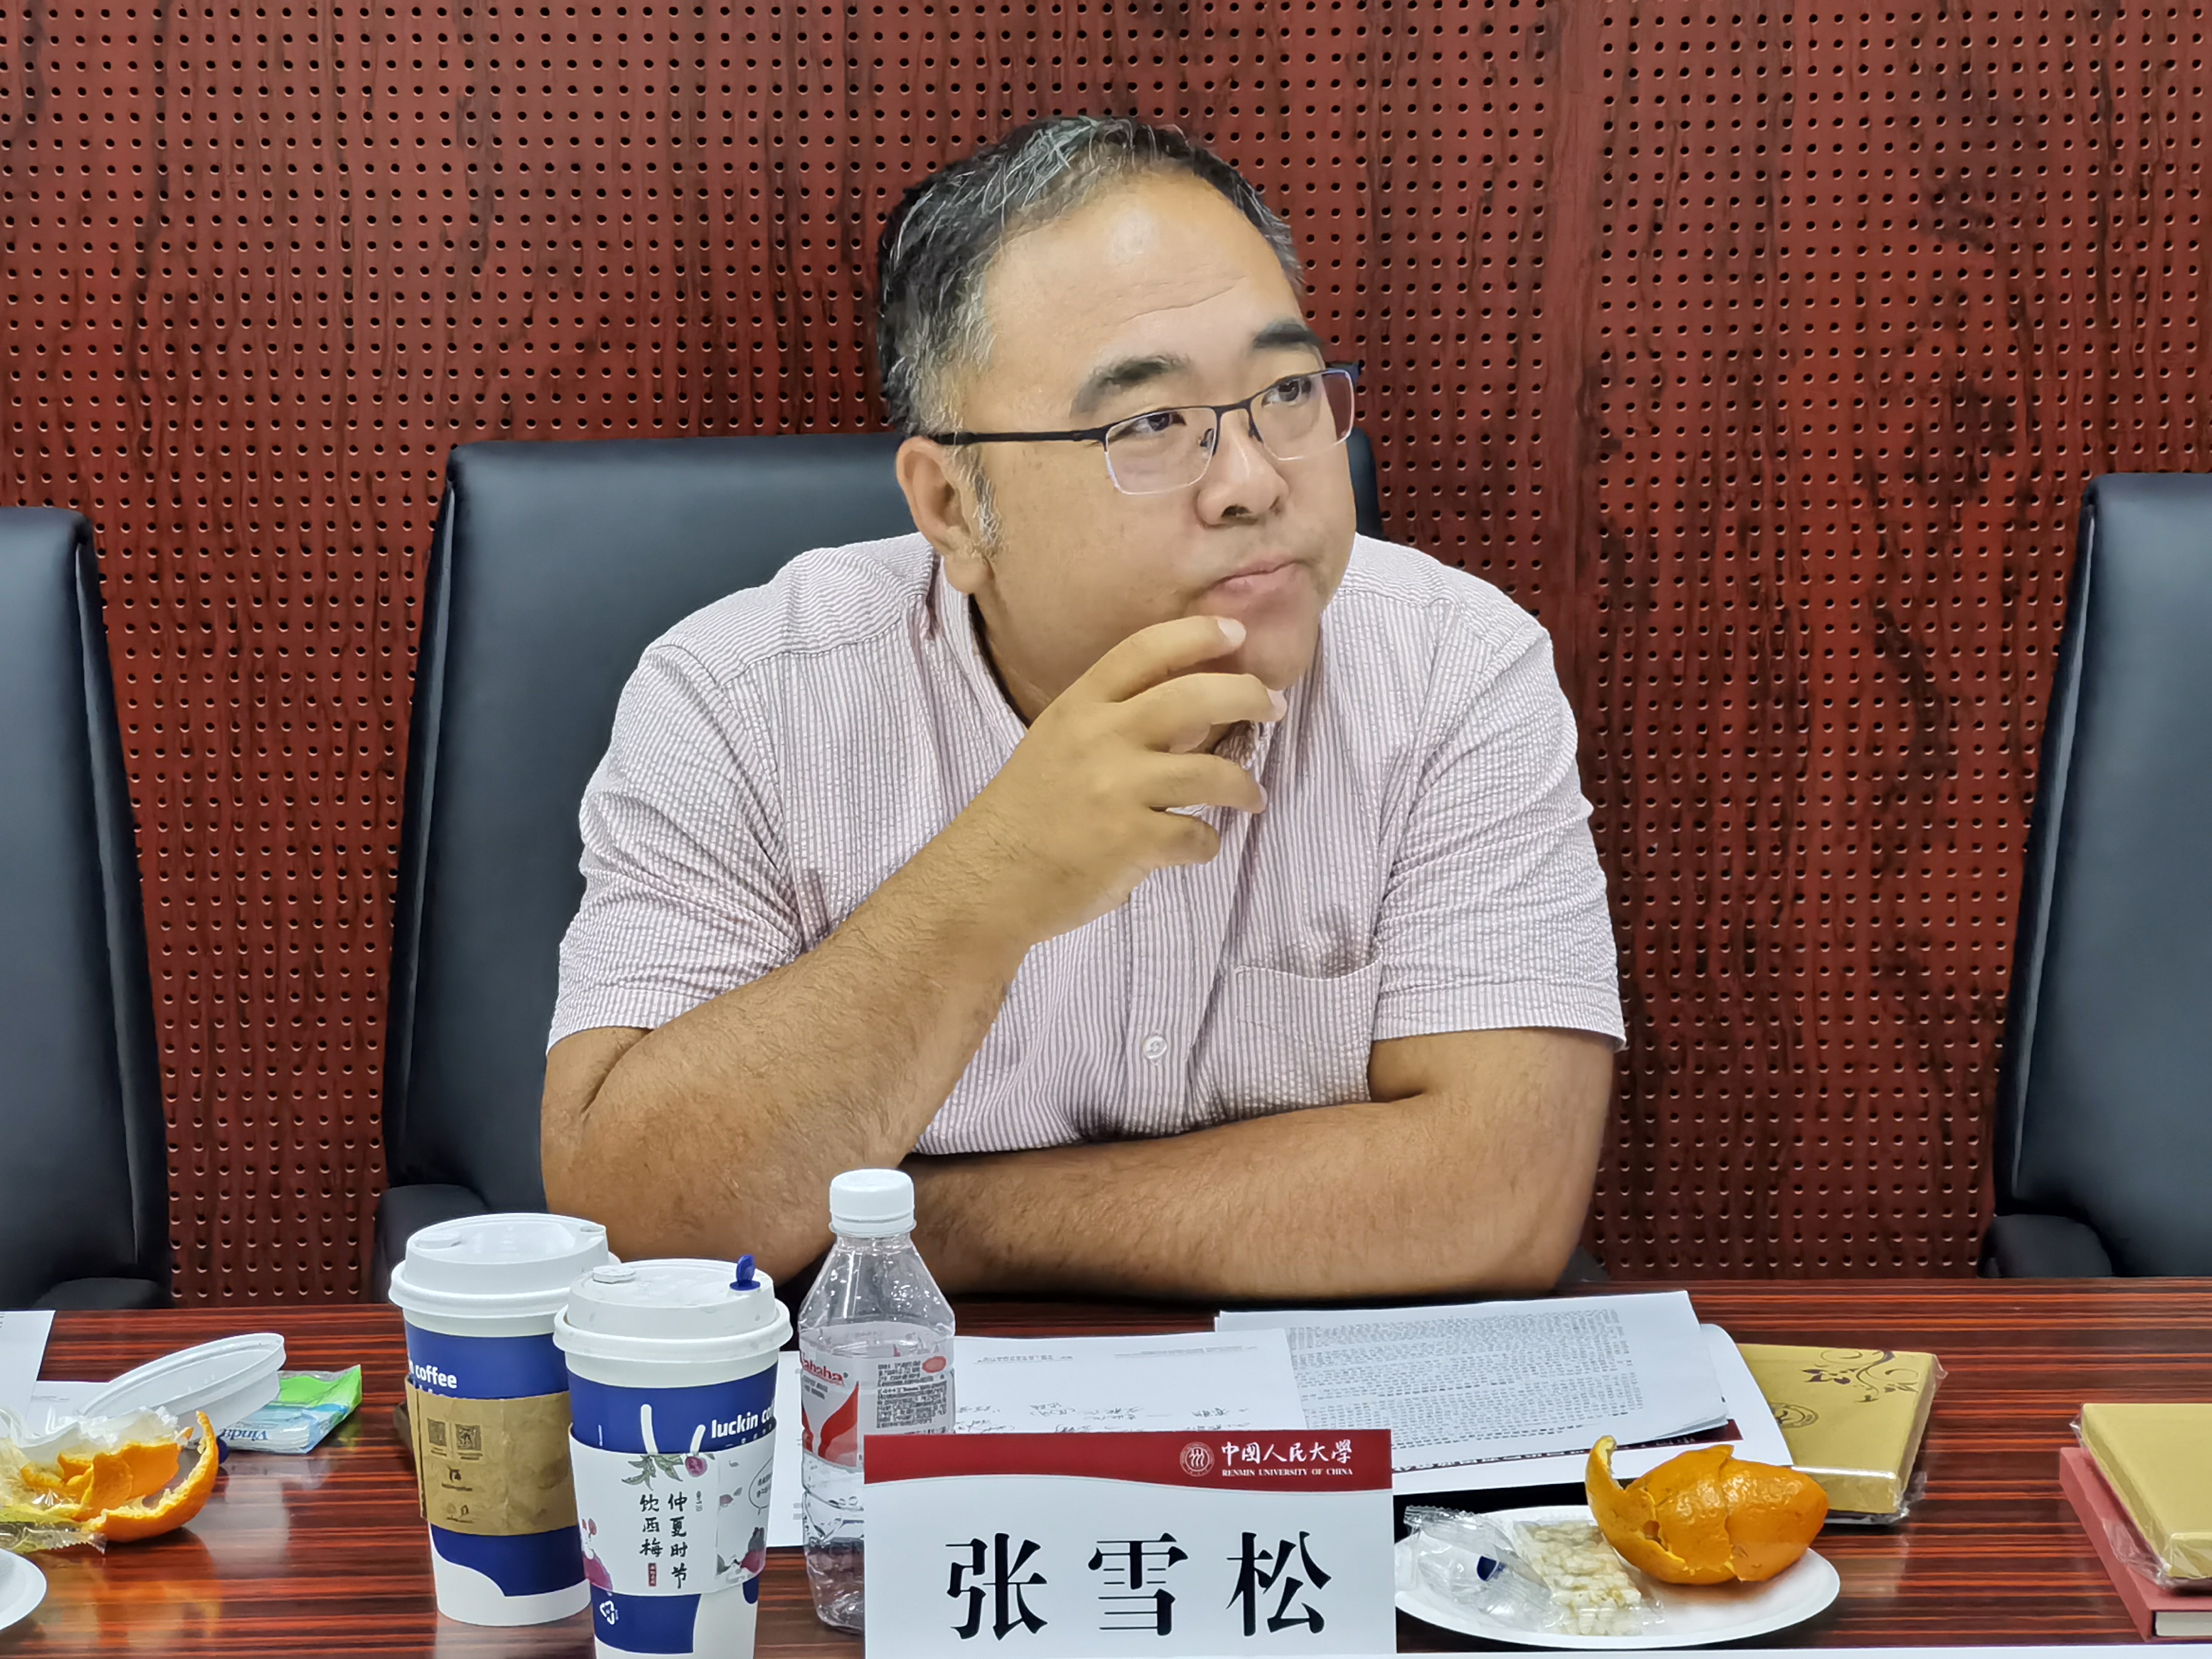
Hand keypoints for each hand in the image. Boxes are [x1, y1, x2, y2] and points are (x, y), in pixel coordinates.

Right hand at [942, 614, 1283, 944]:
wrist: (987, 880)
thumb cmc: (1027, 812)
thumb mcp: (1057, 743)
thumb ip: (1111, 721)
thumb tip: (1188, 708)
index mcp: (1079, 707)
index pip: (1145, 650)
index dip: (1197, 634)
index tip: (1237, 632)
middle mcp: (1100, 739)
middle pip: (1193, 697)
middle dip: (1246, 695)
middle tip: (1273, 706)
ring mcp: (1116, 790)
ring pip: (1211, 774)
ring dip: (1243, 786)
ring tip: (1252, 797)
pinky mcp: (1130, 841)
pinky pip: (1196, 836)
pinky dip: (1205, 844)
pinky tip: (1194, 846)